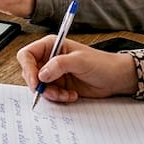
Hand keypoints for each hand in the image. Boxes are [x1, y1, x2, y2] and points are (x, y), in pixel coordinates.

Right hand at [15, 35, 137, 102]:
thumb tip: (41, 74)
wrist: (116, 78)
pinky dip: (58, 97)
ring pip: (39, 86)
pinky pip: (49, 94)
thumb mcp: (80, 61)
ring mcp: (54, 73)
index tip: (36, 81)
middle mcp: (49, 58)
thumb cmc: (102, 63)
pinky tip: (71, 95)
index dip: (28, 68)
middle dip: (40, 85)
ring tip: (65, 94)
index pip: (27, 54)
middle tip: (52, 91)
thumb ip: (59, 65)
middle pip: (30, 72)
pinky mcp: (59, 85)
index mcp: (51, 46)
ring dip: (51, 93)